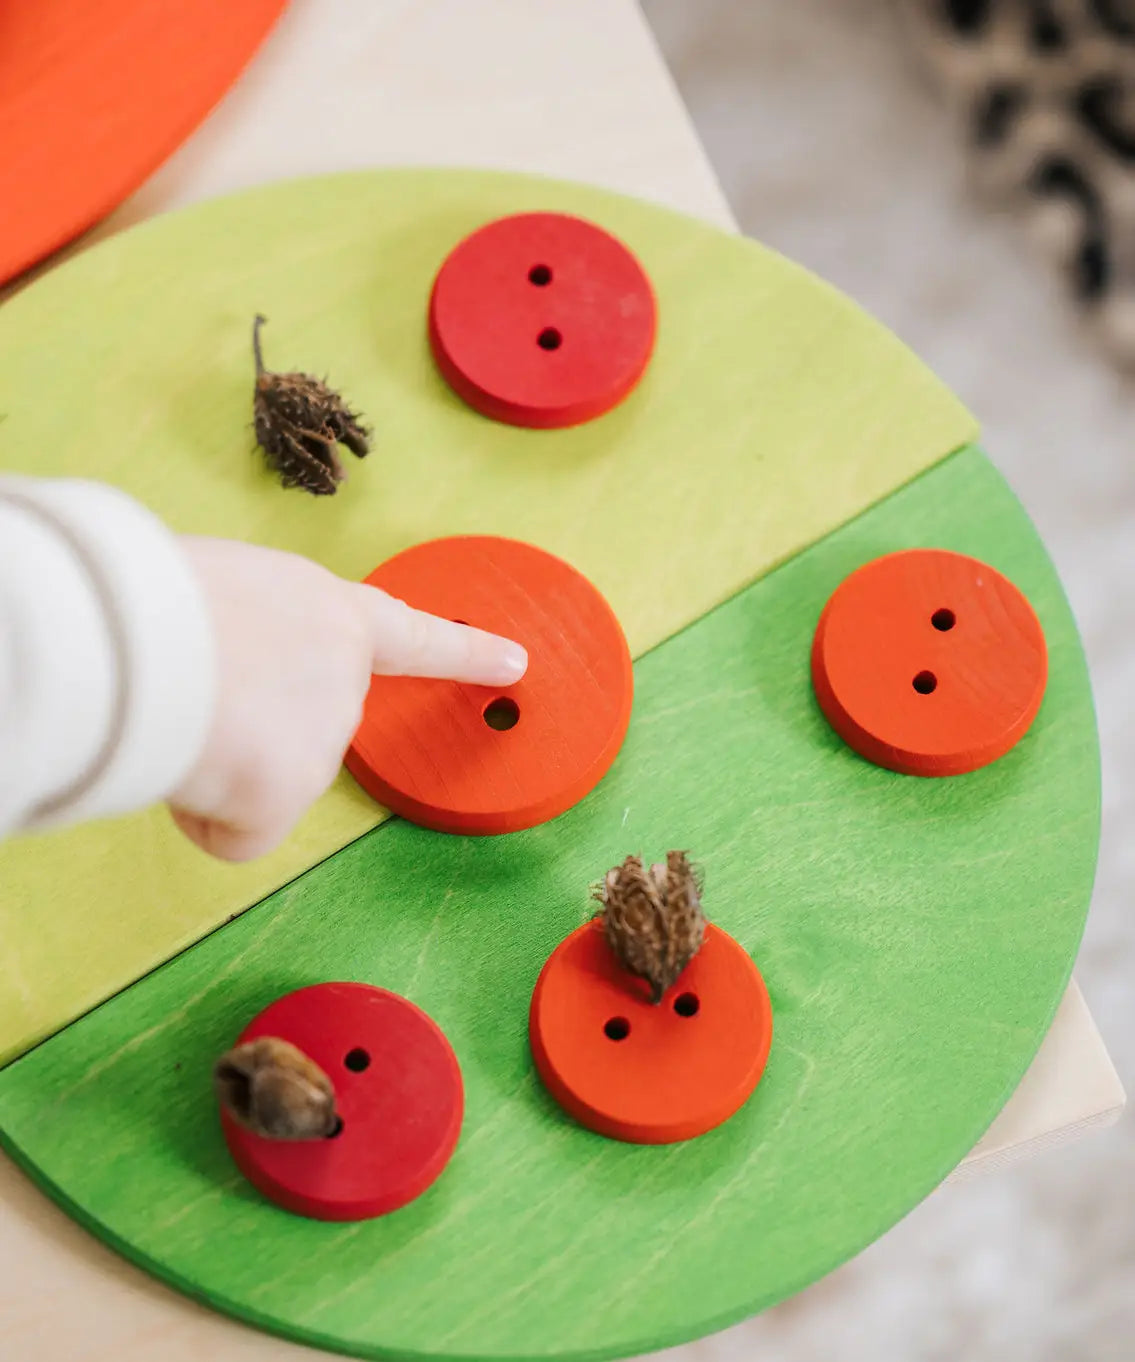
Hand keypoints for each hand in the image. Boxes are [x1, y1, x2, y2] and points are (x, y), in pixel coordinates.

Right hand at [170, 537, 527, 861]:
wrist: (132, 635)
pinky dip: (204, 815)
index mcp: (325, 608)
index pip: (409, 635)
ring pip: (258, 779)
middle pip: (301, 729)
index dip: (464, 652)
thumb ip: (250, 633)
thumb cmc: (149, 596)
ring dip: (214, 761)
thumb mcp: (216, 587)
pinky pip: (238, 832)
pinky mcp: (290, 793)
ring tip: (173, 711)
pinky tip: (182, 765)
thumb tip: (217, 687)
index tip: (515, 662)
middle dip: (249, 728)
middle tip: (188, 692)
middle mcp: (342, 673)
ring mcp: (324, 736)